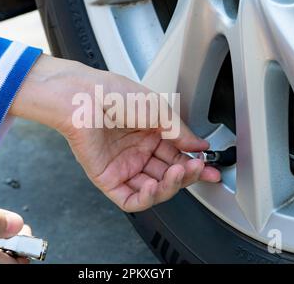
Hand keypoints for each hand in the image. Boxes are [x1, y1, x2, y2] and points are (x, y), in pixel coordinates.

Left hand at [11, 55, 220, 211]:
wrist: (83, 96)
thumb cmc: (112, 94)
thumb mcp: (157, 110)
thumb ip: (180, 131)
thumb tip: (200, 145)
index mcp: (149, 134)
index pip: (177, 157)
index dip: (194, 164)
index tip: (209, 167)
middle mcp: (137, 151)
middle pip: (168, 175)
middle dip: (186, 175)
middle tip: (198, 169)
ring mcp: (123, 166)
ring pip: (153, 189)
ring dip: (169, 186)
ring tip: (179, 173)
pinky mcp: (107, 178)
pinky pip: (129, 198)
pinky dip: (145, 198)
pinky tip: (154, 187)